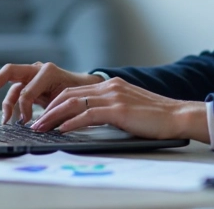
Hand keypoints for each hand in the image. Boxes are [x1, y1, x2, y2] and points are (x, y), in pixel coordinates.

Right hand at [0, 62, 103, 123]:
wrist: (87, 88)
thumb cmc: (79, 93)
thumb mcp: (68, 103)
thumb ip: (53, 111)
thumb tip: (38, 126)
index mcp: (48, 72)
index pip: (26, 89)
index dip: (24, 107)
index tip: (26, 121)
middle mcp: (37, 70)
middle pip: (10, 71)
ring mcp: (33, 76)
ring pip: (11, 86)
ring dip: (6, 103)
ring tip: (5, 120)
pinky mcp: (31, 84)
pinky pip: (16, 92)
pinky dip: (12, 104)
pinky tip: (10, 117)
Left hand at [30, 77, 209, 142]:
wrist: (178, 115)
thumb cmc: (155, 117)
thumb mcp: (127, 107)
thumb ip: (108, 107)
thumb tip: (86, 118)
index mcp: (111, 85)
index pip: (75, 90)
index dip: (55, 103)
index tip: (43, 115)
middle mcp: (109, 86)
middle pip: (69, 94)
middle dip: (48, 109)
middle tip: (35, 123)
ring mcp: (114, 96)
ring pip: (74, 102)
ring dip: (53, 117)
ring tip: (41, 128)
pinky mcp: (118, 110)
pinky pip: (88, 114)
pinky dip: (71, 122)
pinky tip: (62, 130)